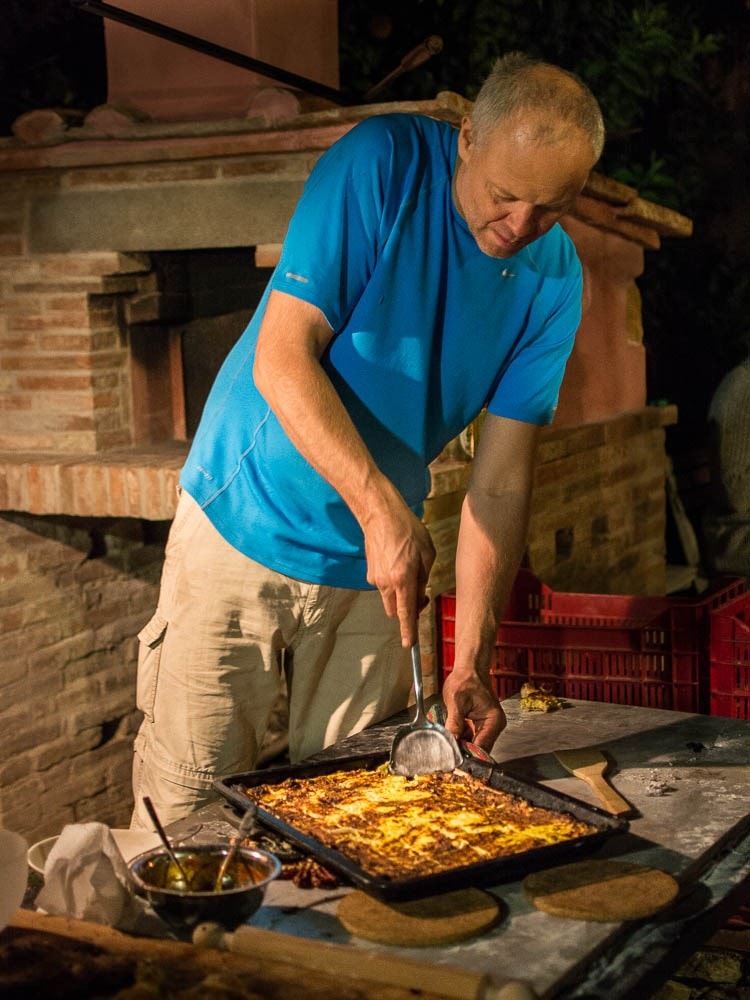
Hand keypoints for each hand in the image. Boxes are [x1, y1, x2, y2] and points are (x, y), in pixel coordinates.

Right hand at [362, 501, 434, 646]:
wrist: (380, 514)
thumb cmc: (408, 530)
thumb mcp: (427, 553)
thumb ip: (423, 578)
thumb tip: (418, 594)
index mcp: (403, 579)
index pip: (406, 613)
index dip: (408, 631)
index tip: (409, 645)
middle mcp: (386, 583)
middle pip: (396, 611)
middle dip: (407, 611)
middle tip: (421, 595)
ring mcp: (375, 578)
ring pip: (389, 598)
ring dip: (400, 595)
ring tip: (409, 571)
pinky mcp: (370, 572)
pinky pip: (384, 585)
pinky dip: (392, 583)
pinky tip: (397, 562)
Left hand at [441, 668, 505, 751]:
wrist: (469, 669)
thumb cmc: (466, 679)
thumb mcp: (456, 702)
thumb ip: (454, 724)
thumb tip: (449, 742)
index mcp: (493, 721)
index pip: (481, 747)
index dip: (466, 754)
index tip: (451, 759)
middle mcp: (493, 726)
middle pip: (478, 749)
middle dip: (461, 751)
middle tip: (445, 753)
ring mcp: (486, 726)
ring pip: (472, 745)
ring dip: (459, 745)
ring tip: (444, 743)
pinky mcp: (478, 725)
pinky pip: (469, 738)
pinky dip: (459, 738)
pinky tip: (448, 735)